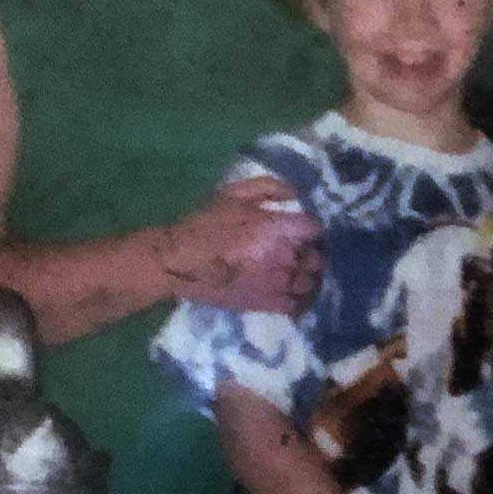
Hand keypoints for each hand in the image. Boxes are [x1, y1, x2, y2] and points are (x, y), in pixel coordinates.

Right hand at [158, 177, 320, 314]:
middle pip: (316, 257)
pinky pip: (295, 305)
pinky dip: (297, 299)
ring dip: (305, 276)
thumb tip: (296, 193)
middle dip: (309, 253)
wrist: (176, 262)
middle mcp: (282, 257)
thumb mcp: (233, 193)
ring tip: (293, 272)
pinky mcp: (265, 304)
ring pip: (309, 282)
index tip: (299, 229)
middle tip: (296, 251)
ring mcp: (275, 283)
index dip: (308, 228)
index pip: (315, 229)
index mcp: (275, 228)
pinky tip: (288, 292)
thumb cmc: (203, 224)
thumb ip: (269, 188)